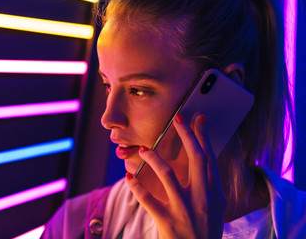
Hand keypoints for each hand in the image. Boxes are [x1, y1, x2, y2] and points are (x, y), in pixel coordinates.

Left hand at [126, 114, 226, 238]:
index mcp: (215, 195)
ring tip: (143, 148)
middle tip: (178, 118)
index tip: (199, 120)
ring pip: (168, 174)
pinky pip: (148, 200)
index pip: (209, 159)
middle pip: (195, 159)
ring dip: (154, 157)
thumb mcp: (215, 209)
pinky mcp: (167, 222)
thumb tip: (203, 164)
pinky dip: (136, 187)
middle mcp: (202, 199)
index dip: (204, 138)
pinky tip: (129, 177)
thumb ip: (209, 188)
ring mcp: (184, 210)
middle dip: (187, 135)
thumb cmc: (206, 233)